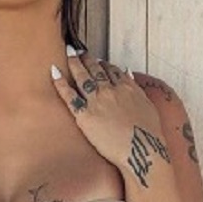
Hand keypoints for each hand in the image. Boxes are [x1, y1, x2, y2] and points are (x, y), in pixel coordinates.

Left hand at [51, 49, 170, 186]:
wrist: (141, 150)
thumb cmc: (149, 133)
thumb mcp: (148, 105)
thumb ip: (136, 88)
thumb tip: (128, 74)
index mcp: (127, 87)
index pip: (112, 70)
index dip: (103, 64)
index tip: (97, 60)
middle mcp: (110, 90)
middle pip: (95, 69)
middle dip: (86, 58)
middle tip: (78, 51)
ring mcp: (96, 101)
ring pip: (82, 76)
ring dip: (74, 63)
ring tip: (68, 54)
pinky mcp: (85, 114)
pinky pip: (69, 95)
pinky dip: (60, 82)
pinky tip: (54, 72)